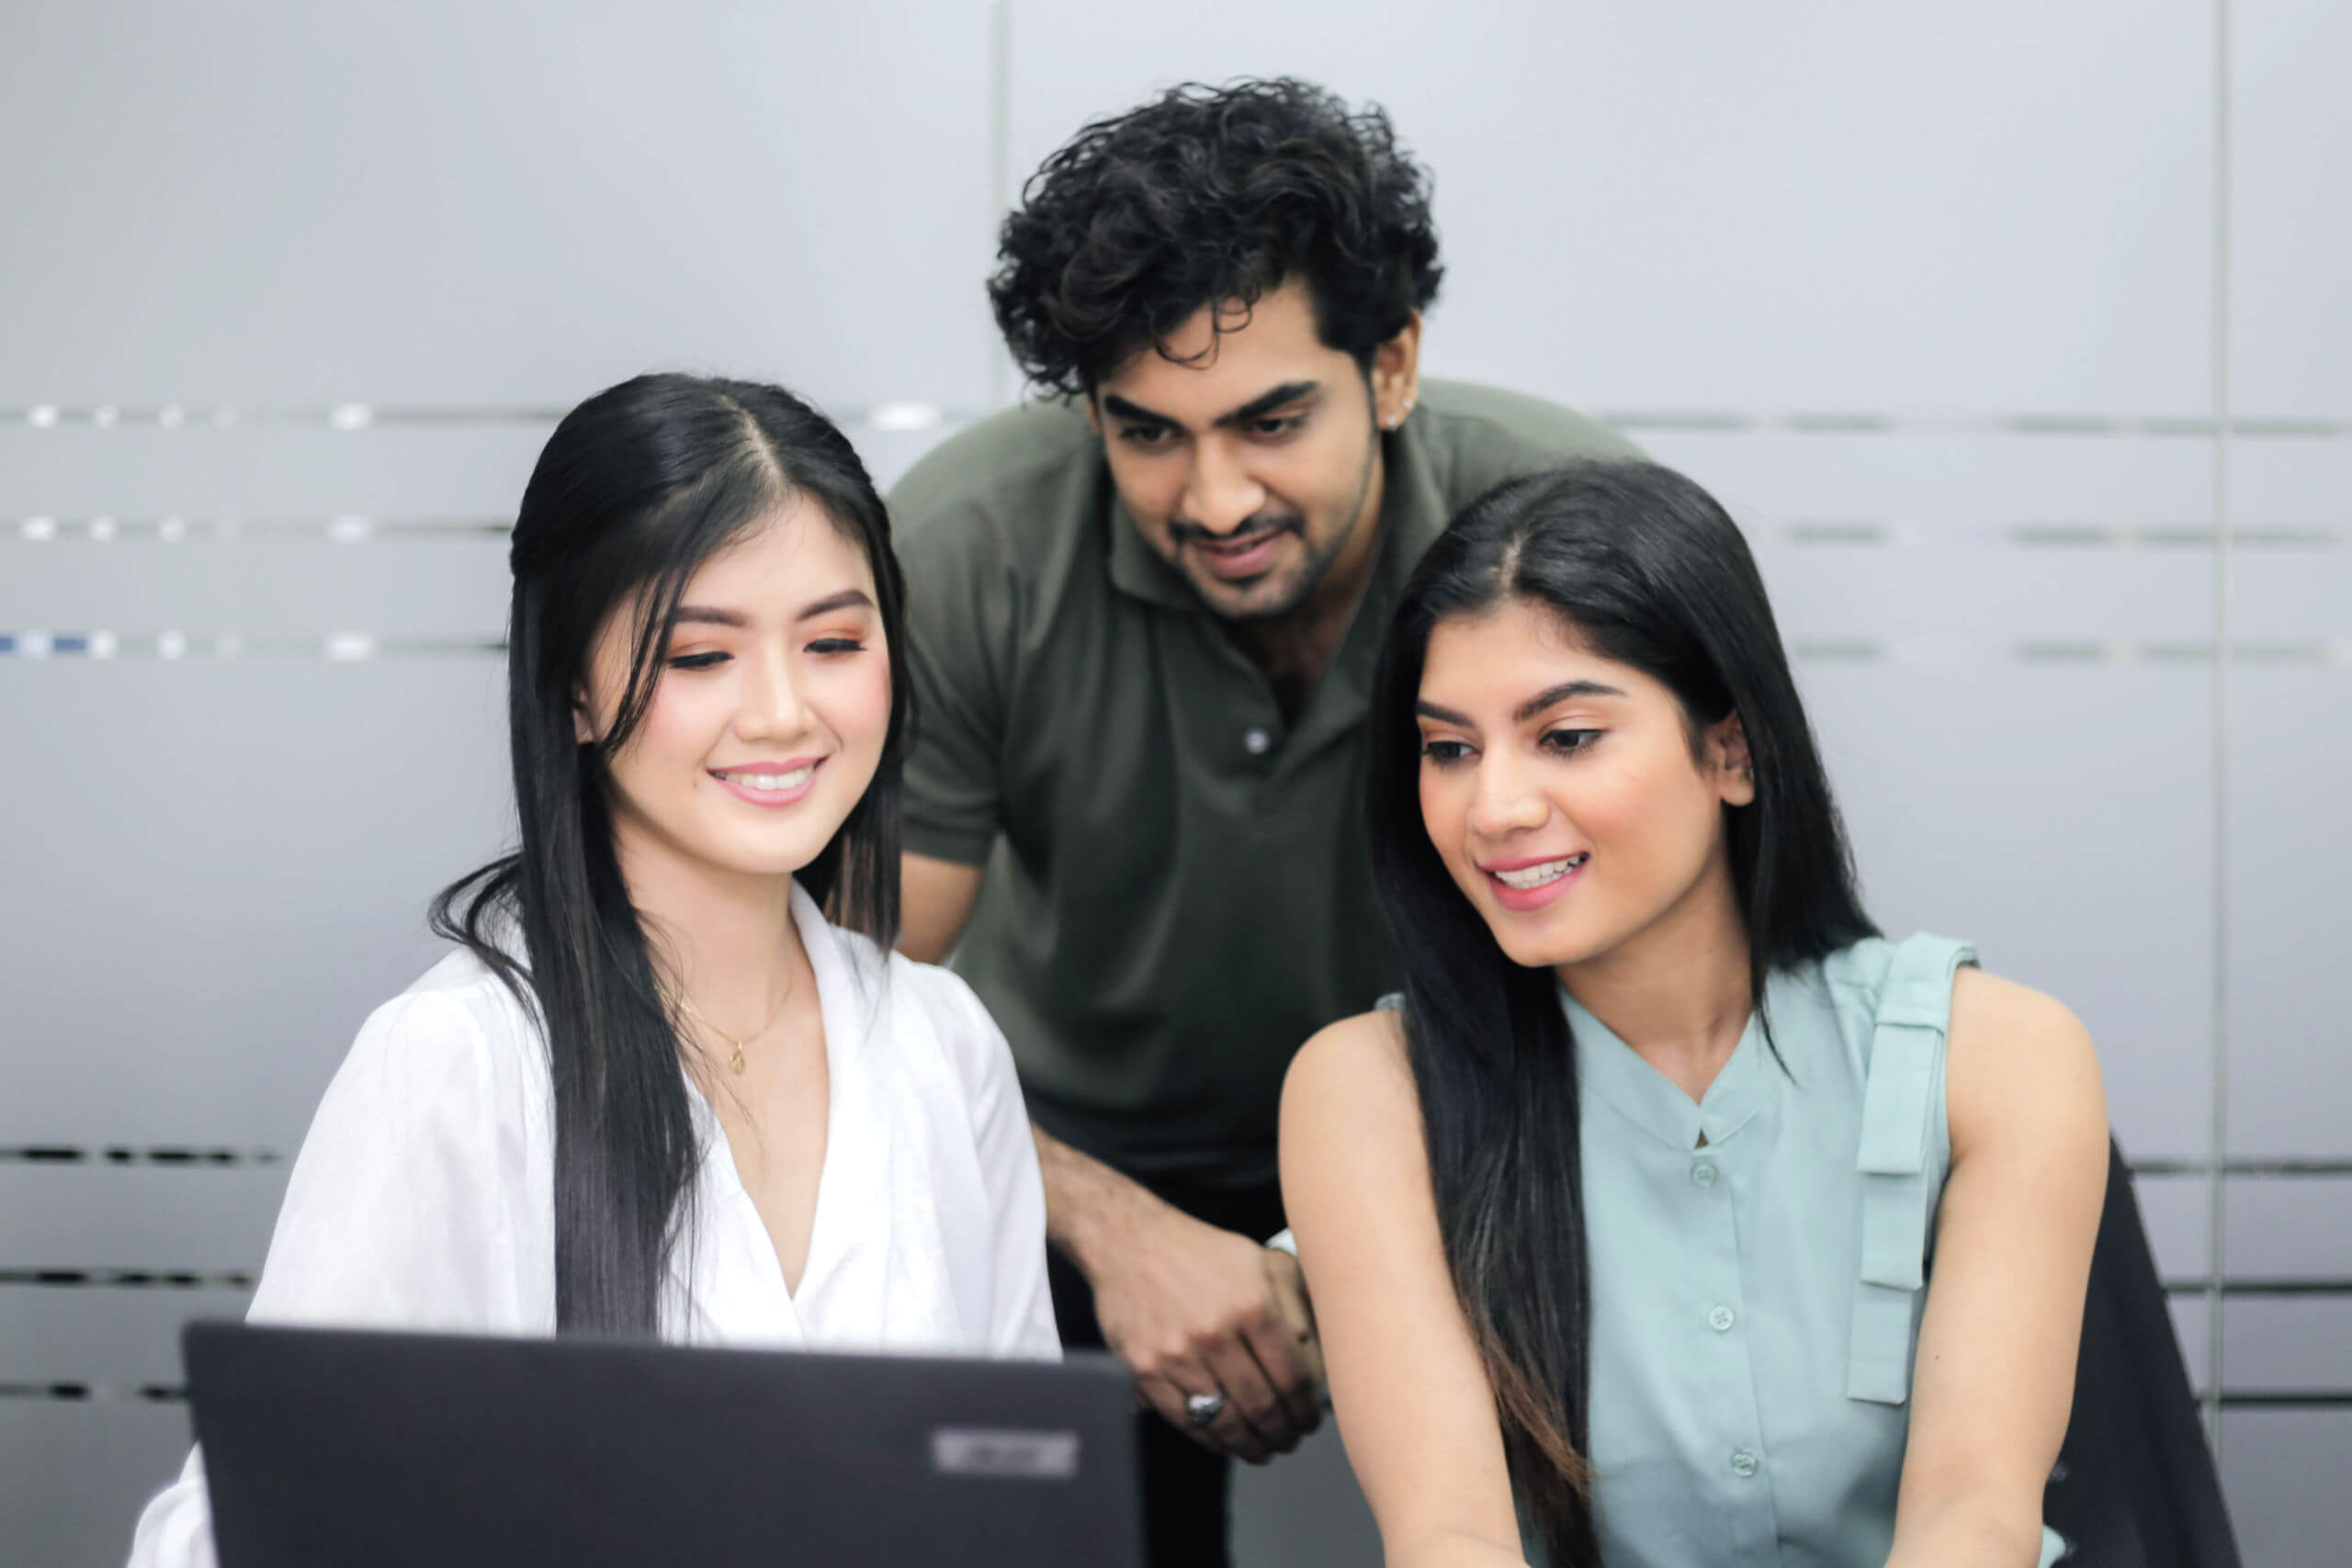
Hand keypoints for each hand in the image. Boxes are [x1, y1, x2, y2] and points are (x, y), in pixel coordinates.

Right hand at [1082, 1197, 1324, 1462]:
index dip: (1306, 1410)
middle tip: (1290, 1440)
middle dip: (1283, 1434)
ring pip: (1225, 1422)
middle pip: (1262, 1407)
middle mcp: (1215, 1332)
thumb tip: (1322, 1357)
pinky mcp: (1145, 1370)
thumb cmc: (1200, 1253)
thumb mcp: (1261, 1261)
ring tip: (1263, 1449)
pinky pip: (1185, 1421)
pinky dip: (1211, 1440)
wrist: (1129, 1242)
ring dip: (1250, 1445)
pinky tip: (1226, 1439)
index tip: (1310, 1420)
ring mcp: (1176, 1355)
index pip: (1292, 1379)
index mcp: (1251, 1305)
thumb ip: (1297, 1304)